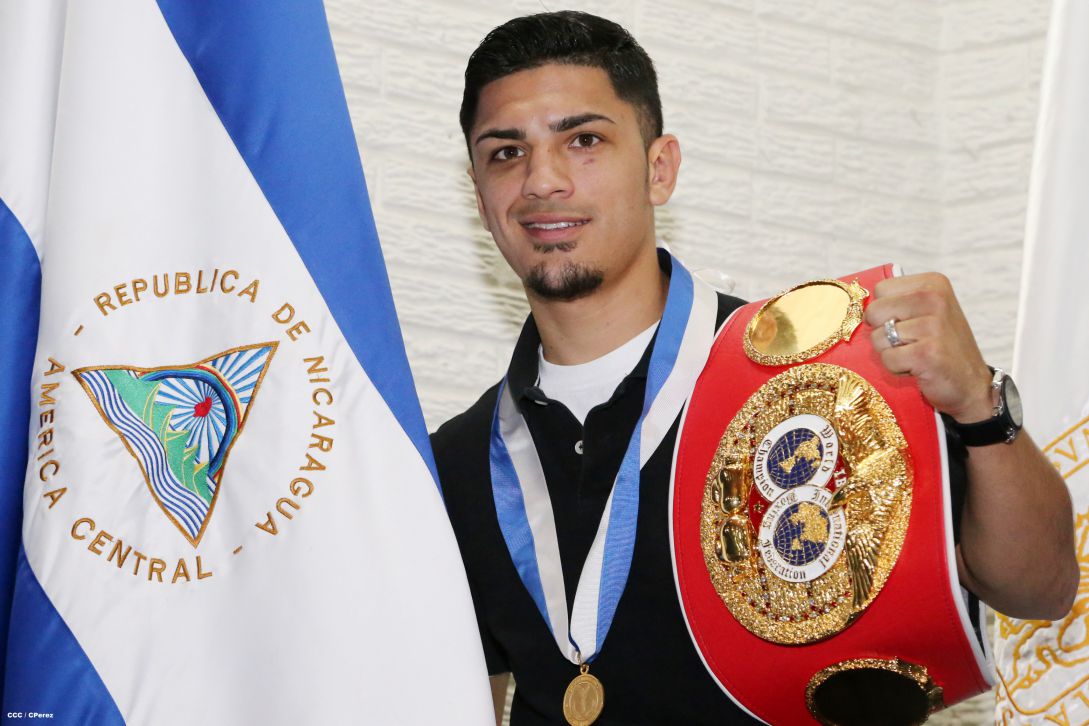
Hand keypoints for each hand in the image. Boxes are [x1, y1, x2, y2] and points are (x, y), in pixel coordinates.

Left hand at [864, 272, 992, 422]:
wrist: (971, 384)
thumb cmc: (941, 347)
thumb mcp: (925, 312)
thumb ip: (897, 302)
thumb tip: (854, 303)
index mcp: (932, 283)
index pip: (880, 290)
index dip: (885, 312)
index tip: (908, 323)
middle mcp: (934, 298)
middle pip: (873, 312)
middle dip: (883, 333)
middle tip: (910, 342)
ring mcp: (932, 325)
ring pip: (877, 338)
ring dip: (891, 353)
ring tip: (915, 355)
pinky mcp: (927, 353)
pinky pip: (887, 358)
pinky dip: (897, 368)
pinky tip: (918, 367)